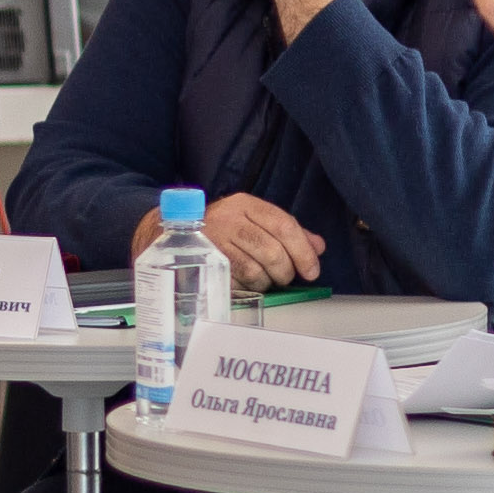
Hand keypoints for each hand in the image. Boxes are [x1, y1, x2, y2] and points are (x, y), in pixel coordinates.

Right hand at [201, 193, 326, 293]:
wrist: (176, 235)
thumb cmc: (224, 228)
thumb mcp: (255, 220)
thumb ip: (288, 232)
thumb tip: (317, 247)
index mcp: (245, 205)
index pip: (283, 225)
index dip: (303, 251)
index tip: (312, 271)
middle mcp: (229, 220)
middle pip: (271, 250)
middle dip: (285, 270)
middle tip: (286, 277)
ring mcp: (214, 243)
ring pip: (254, 270)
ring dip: (267, 281)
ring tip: (267, 279)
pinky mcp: (205, 265)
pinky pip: (237, 283)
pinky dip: (250, 288)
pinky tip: (250, 283)